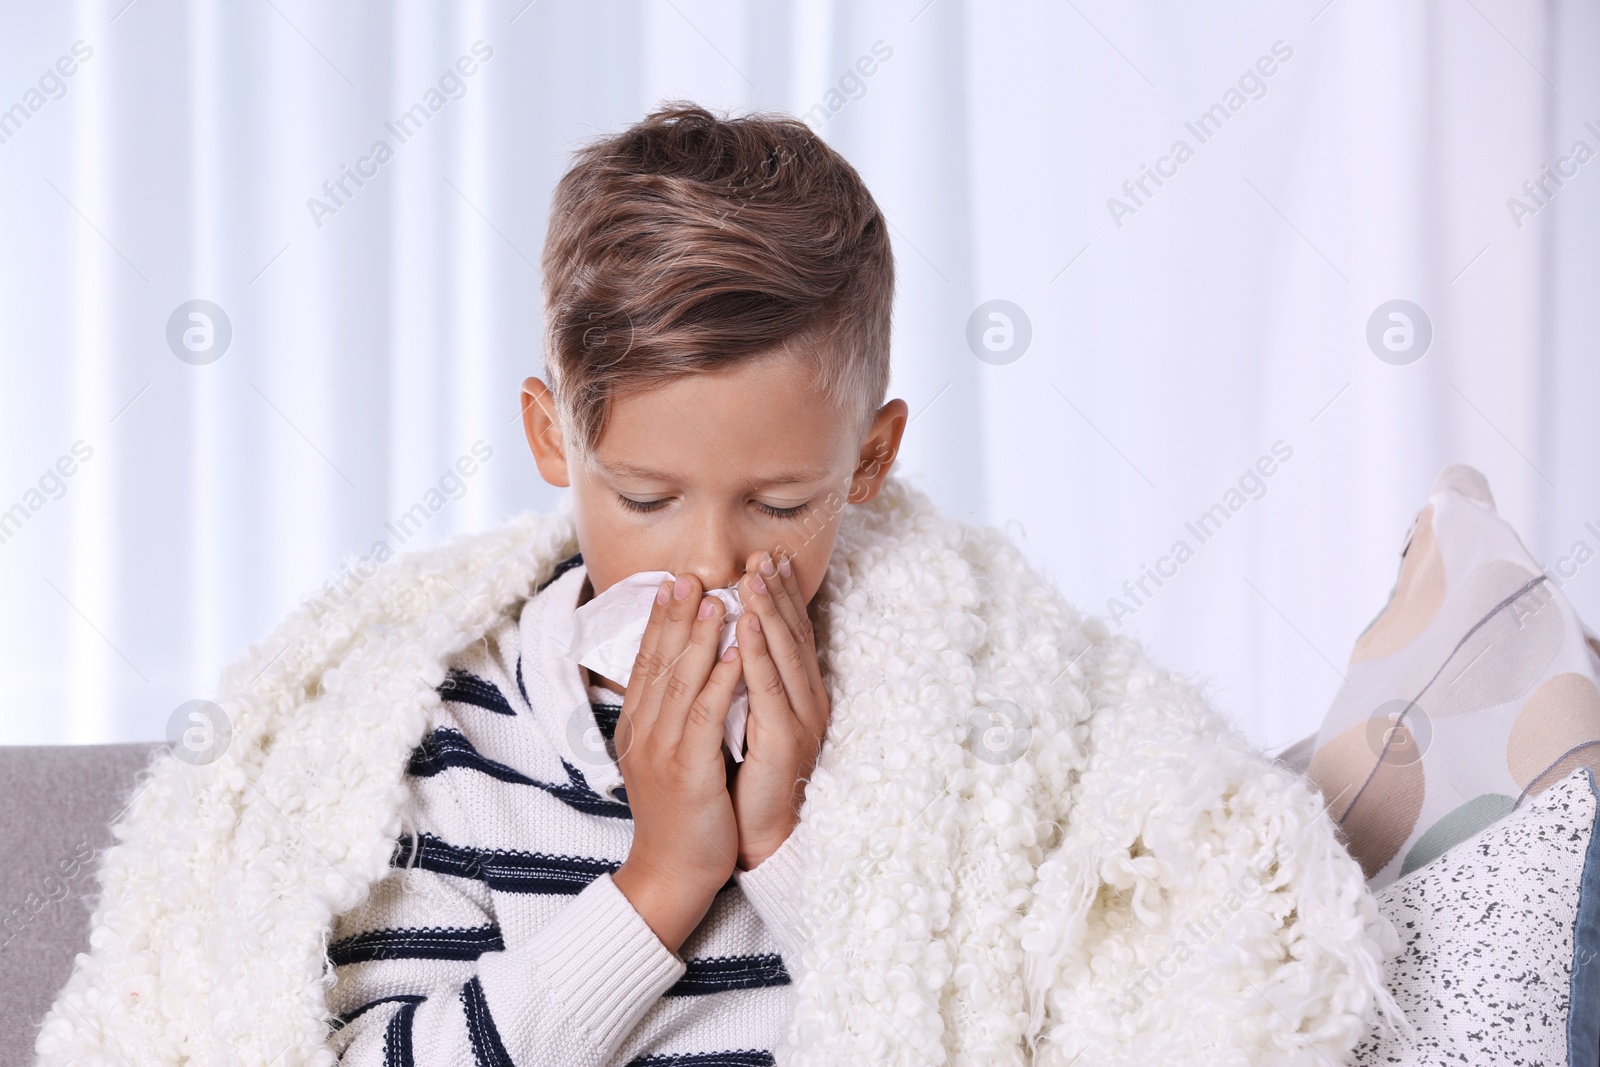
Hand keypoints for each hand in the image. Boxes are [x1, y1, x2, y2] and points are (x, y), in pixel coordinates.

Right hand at [611, 573, 743, 954]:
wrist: (670, 874)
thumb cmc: (678, 816)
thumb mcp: (663, 759)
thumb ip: (667, 719)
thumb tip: (678, 679)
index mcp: (637, 728)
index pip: (646, 663)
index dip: (659, 621)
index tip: (672, 584)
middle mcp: (643, 732)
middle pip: (659, 661)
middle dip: (675, 615)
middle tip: (688, 575)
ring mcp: (661, 750)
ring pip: (680, 680)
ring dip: (700, 636)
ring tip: (718, 599)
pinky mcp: (686, 769)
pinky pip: (704, 714)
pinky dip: (721, 679)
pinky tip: (737, 651)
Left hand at [729, 550, 831, 869]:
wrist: (753, 836)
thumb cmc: (740, 779)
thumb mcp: (738, 717)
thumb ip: (738, 680)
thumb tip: (720, 638)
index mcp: (795, 695)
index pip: (789, 632)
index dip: (779, 594)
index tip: (765, 557)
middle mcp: (805, 701)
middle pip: (793, 633)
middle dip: (777, 591)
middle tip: (763, 553)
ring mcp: (800, 719)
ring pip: (784, 652)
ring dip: (768, 609)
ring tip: (754, 574)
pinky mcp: (785, 740)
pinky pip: (769, 688)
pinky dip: (757, 652)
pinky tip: (745, 625)